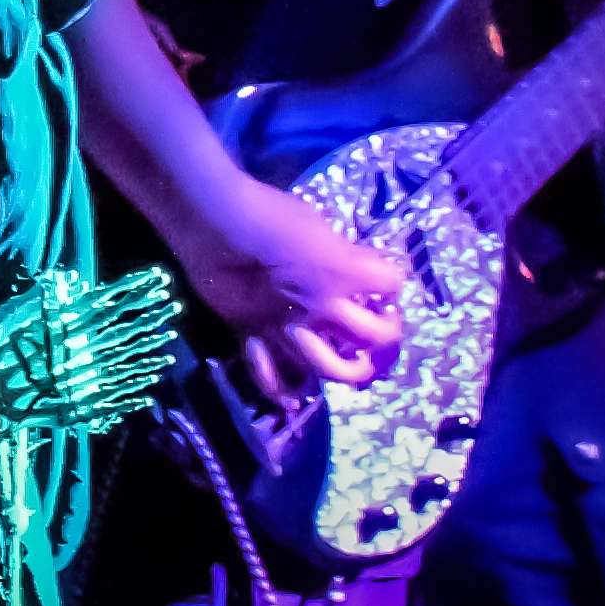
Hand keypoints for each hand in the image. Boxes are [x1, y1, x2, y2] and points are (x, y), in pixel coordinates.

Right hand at [164, 172, 403, 402]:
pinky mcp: (254, 336)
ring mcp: (288, 329)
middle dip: (389, 332)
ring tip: (357, 361)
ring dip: (354, 369)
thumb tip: (353, 266)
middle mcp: (323, 308)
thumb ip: (340, 254)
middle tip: (383, 322)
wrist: (212, 219)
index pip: (391, 282)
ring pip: (333, 369)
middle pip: (376, 337)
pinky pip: (271, 377)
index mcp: (342, 273)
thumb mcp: (317, 224)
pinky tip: (297, 395)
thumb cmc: (267, 209)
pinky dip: (285, 391)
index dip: (392, 279)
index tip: (384, 276)